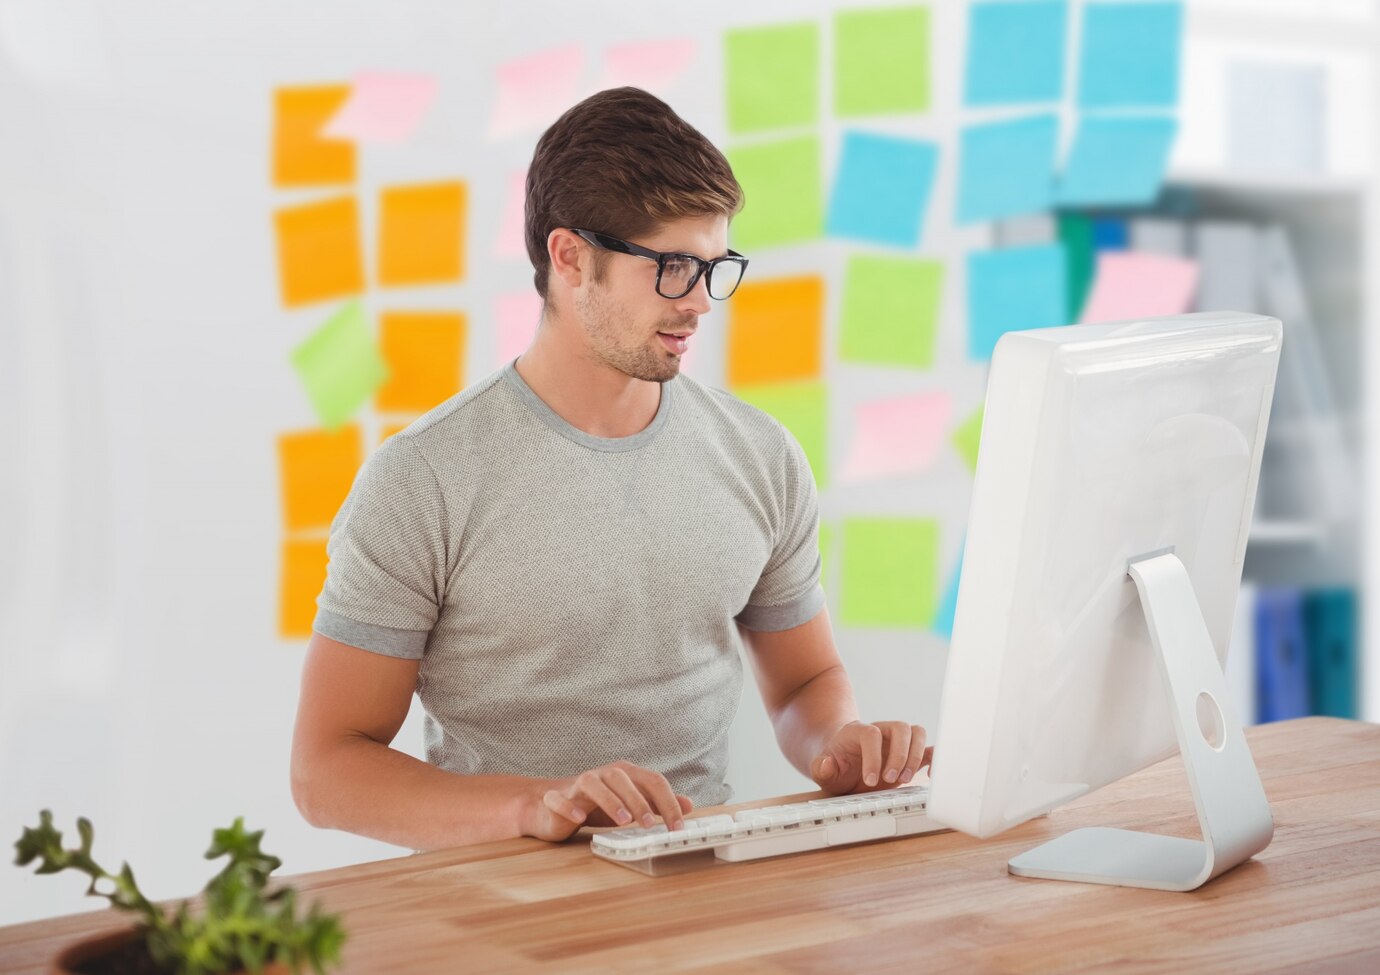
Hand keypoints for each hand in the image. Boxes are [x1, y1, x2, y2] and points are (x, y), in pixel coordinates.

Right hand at [525, 760, 693, 841]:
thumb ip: (657, 804)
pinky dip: (570, 806)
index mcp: (625, 775)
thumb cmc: (596, 804)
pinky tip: (580, 818)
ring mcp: (578, 784)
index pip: (652, 780)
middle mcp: (603, 774)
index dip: (668, 802)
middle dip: (639, 801)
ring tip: (623, 821)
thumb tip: (688, 804)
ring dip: (609, 800)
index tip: (677, 827)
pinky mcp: (557, 798)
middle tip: (651, 825)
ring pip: (593, 783)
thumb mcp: (631, 804)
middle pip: (623, 778)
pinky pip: (561, 798)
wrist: (552, 805)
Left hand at [810, 721, 932, 794]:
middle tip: (891, 779)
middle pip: (900, 727)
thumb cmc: (834, 765)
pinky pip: (928, 748)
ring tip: (905, 780)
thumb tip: (827, 763)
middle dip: (899, 755)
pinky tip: (931, 775)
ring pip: (916, 732)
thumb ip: (821, 768)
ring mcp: (896, 741)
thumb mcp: (822, 770)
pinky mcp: (909, 753)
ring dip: (916, 756)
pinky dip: (934, 758)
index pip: (871, 734)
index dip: (873, 757)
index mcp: (858, 732)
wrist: (842, 765)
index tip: (870, 780)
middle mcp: (880, 731)